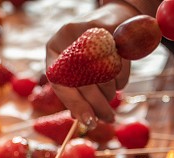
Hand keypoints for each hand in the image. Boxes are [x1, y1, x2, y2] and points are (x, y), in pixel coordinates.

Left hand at [46, 3, 135, 126]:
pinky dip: (120, 79)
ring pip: (102, 74)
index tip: (90, 121)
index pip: (60, 83)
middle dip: (98, 105)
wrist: (114, 19)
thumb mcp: (77, 70)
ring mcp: (87, 30)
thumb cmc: (92, 53)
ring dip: (110, 93)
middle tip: (108, 118)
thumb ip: (74, 91)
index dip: (76, 105)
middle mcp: (65, 37)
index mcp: (53, 51)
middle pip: (83, 80)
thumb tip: (78, 117)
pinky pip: (118, 63)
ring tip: (112, 96)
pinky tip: (117, 80)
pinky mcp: (109, 28)